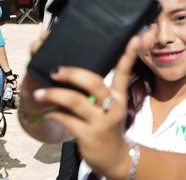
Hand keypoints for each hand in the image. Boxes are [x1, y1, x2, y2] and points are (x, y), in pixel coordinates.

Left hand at [32, 36, 139, 178]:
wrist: (115, 158)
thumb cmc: (110, 126)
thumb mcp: (111, 108)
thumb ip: (98, 93)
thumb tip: (74, 72)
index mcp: (119, 97)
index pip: (124, 73)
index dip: (128, 56)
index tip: (134, 39)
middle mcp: (112, 107)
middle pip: (94, 83)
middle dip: (72, 74)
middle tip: (54, 70)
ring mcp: (101, 122)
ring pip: (75, 101)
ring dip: (53, 94)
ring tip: (38, 93)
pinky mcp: (88, 135)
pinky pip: (66, 119)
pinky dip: (54, 114)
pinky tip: (48, 112)